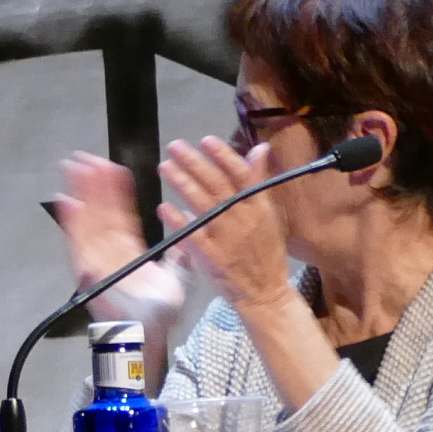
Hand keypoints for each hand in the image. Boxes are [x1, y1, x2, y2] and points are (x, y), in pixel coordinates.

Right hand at [48, 154, 186, 327]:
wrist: (147, 334)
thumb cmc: (161, 312)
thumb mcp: (179, 277)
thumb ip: (180, 256)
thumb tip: (187, 236)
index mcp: (131, 250)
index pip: (122, 213)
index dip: (116, 191)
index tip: (113, 168)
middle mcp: (111, 251)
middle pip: (100, 211)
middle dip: (93, 184)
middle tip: (85, 157)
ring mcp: (97, 258)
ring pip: (88, 219)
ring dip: (81, 193)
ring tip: (75, 168)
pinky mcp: (88, 268)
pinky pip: (79, 242)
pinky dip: (72, 223)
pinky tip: (67, 202)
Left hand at [152, 134, 298, 307]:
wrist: (265, 291)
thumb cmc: (266, 251)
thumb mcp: (269, 213)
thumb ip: (259, 181)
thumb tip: (260, 148)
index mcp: (258, 206)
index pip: (241, 174)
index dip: (223, 155)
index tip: (205, 140)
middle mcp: (243, 218)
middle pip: (216, 184)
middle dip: (194, 163)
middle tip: (174, 146)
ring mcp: (226, 237)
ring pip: (202, 204)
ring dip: (181, 183)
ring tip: (164, 167)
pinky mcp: (211, 256)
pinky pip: (192, 234)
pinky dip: (177, 219)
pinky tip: (163, 206)